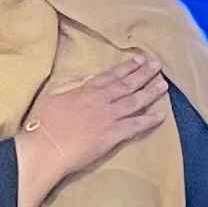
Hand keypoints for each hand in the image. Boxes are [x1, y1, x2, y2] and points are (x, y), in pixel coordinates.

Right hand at [15, 55, 170, 198]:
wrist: (46, 147)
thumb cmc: (44, 124)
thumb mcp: (55, 96)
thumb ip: (73, 88)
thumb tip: (82, 83)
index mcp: (86, 90)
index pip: (111, 75)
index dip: (127, 67)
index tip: (139, 59)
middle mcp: (101, 100)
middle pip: (127, 84)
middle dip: (144, 73)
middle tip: (158, 65)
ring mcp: (109, 116)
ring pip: (135, 101)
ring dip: (151, 92)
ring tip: (163, 84)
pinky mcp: (113, 135)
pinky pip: (136, 125)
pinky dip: (149, 120)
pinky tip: (161, 115)